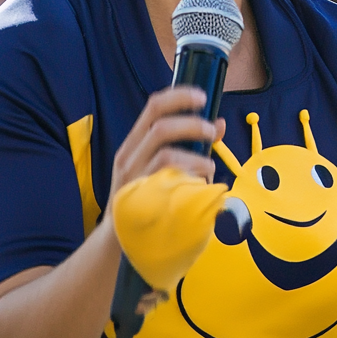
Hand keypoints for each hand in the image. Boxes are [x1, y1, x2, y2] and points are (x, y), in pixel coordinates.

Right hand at [108, 86, 227, 293]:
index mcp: (134, 143)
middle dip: (192, 124)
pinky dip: (190, 180)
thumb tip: (219, 123)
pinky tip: (200, 184)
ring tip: (210, 164)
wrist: (117, 241)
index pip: (153, 107)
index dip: (179, 97)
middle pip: (159, 127)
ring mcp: (133, 180)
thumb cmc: (145, 198)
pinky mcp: (140, 202)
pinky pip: (169, 185)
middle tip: (211, 131)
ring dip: (195, 156)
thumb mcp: (162, 166)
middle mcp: (129, 157)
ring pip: (166, 155)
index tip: (202, 96)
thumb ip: (189, 145)